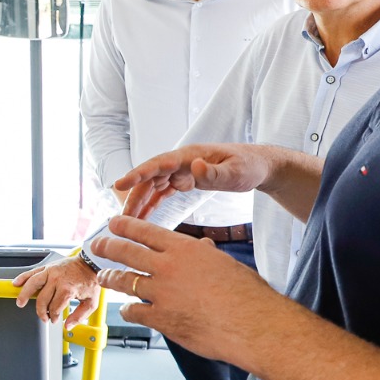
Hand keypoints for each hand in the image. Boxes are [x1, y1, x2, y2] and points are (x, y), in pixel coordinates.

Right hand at [13, 257, 100, 324]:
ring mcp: (51, 271)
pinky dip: (23, 277)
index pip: (54, 308)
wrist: (91, 262)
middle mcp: (57, 279)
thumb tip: (67, 325)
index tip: (55, 319)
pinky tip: (16, 284)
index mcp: (67, 289)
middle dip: (42, 311)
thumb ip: (79, 316)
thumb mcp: (91, 302)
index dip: (54, 316)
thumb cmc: (90, 281)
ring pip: (32, 284)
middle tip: (44, 317)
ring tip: (20, 302)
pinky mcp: (48, 266)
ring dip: (24, 294)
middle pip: (42, 300)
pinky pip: (32, 272)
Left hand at [90, 216, 278, 369]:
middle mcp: (168, 267)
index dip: (124, 226)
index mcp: (184, 249)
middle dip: (106, 247)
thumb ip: (205, 255)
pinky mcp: (161, 318)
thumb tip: (201, 248)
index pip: (144, 231)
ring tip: (105, 278)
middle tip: (97, 245)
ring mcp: (162, 293)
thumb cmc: (246, 295)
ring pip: (124, 281)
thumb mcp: (224, 263)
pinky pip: (134, 311)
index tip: (113, 224)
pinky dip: (127, 310)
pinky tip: (126, 310)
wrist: (253, 325)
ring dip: (111, 278)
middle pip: (125, 252)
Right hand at [112, 143, 273, 219]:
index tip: (120, 183)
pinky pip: (162, 193)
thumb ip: (214, 171)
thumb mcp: (235, 171)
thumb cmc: (249, 166)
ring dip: (139, 203)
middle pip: (149, 179)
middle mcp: (180, 162)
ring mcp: (181, 171)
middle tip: (121, 219)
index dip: (138, 173)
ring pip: (152, 187)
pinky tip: (142, 219)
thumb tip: (193, 167)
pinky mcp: (185, 180)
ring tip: (126, 224)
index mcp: (189, 156)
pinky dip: (151, 205)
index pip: (158, 164)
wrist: (259, 166)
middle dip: (133, 197)